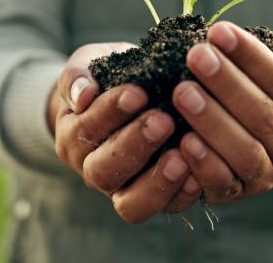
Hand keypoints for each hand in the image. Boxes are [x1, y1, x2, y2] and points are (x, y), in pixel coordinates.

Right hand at [49, 42, 201, 222]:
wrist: (128, 97)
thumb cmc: (109, 78)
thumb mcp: (89, 65)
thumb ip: (78, 76)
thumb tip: (83, 95)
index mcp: (74, 137)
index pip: (85, 131)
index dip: (109, 114)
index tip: (137, 93)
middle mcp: (94, 169)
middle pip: (104, 171)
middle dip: (134, 145)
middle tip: (163, 120)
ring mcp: (124, 189)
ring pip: (131, 203)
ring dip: (156, 181)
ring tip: (181, 156)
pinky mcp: (157, 198)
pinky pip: (166, 207)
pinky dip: (182, 194)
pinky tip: (198, 174)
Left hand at [170, 22, 272, 204]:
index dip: (251, 57)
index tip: (219, 32)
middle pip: (263, 117)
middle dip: (227, 84)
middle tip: (196, 55)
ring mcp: (266, 176)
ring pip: (244, 152)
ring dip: (212, 121)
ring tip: (183, 92)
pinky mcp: (237, 192)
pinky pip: (223, 184)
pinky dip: (204, 165)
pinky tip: (183, 140)